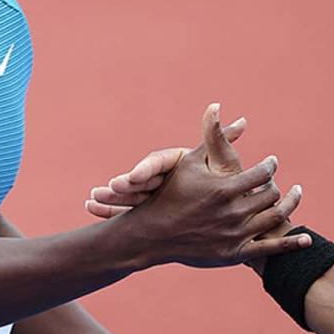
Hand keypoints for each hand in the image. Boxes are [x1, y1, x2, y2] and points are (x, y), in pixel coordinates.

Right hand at [85, 111, 246, 217]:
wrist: (228, 214)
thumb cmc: (229, 184)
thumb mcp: (223, 163)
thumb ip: (223, 141)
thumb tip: (242, 119)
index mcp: (176, 161)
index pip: (157, 162)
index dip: (145, 170)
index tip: (133, 178)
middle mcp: (163, 175)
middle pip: (138, 179)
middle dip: (120, 186)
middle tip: (102, 191)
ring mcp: (155, 194)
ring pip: (129, 195)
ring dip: (109, 198)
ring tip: (91, 202)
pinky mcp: (151, 211)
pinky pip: (129, 213)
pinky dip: (110, 211)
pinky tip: (92, 211)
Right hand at [116, 104, 308, 266]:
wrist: (153, 234)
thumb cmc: (170, 193)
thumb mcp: (189, 161)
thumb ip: (210, 135)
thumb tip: (220, 106)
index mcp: (224, 188)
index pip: (263, 173)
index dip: (270, 165)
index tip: (271, 162)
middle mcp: (232, 212)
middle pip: (271, 194)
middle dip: (277, 185)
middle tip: (277, 181)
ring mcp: (235, 234)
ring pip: (275, 217)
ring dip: (290, 205)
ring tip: (294, 195)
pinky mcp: (235, 253)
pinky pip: (271, 249)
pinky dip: (292, 244)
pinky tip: (306, 240)